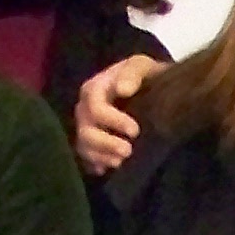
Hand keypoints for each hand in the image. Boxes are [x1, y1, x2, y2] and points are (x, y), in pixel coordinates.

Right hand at [70, 55, 154, 175]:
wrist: (150, 91)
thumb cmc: (144, 77)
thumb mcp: (142, 66)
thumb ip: (132, 72)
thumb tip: (122, 89)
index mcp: (93, 89)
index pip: (95, 108)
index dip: (112, 120)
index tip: (135, 130)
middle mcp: (85, 110)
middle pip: (86, 131)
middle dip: (106, 143)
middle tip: (128, 151)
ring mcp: (86, 128)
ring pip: (84, 147)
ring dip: (102, 157)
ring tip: (121, 161)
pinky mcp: (92, 144)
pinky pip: (87, 159)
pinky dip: (97, 164)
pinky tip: (108, 168)